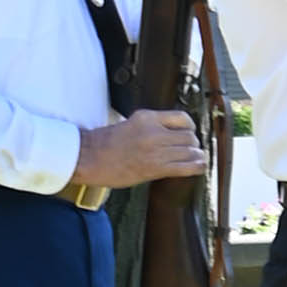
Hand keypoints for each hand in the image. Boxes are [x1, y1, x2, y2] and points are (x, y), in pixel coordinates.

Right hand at [71, 109, 206, 188]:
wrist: (88, 157)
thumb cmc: (104, 143)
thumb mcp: (129, 124)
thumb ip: (150, 126)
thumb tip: (168, 132)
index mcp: (147, 118)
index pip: (182, 118)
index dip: (190, 127)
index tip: (189, 132)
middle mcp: (154, 132)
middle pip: (189, 136)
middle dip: (193, 143)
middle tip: (192, 148)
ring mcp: (155, 150)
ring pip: (190, 151)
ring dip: (196, 155)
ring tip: (197, 158)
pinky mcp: (154, 168)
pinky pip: (185, 167)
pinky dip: (196, 167)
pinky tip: (199, 166)